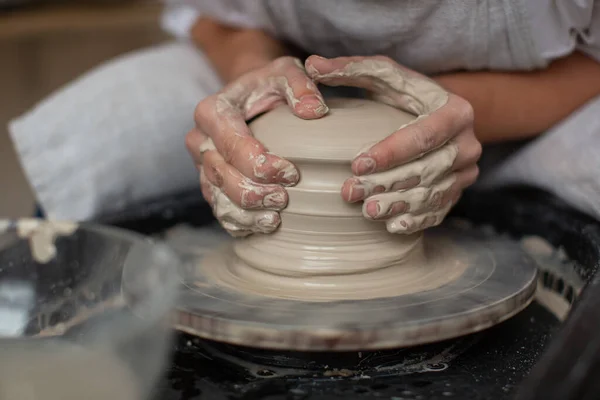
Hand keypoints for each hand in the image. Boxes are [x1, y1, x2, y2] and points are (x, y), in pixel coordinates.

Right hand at [186, 56, 327, 236]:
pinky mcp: (209, 183)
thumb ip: (300, 85)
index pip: (233, 145)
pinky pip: (218, 210)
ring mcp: (202, 165)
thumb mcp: (285, 72)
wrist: (248, 98)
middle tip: (283, 199)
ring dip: (245, 214)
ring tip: (274, 219)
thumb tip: (314, 110)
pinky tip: (261, 226)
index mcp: (212, 111)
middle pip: (221, 176)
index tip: (293, 174)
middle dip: (252, 193)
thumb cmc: (268, 85)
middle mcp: (200, 140)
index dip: (261, 166)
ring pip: (217, 198)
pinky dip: (238, 222)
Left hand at [306, 55, 481, 233]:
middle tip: (351, 191)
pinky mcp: (457, 192)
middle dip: (387, 183)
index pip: (424, 135)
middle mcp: (468, 144)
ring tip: (367, 211)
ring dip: (397, 205)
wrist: (437, 116)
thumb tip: (312, 65)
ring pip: (432, 194)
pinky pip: (439, 211)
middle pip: (427, 169)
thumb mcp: (383, 76)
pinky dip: (416, 220)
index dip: (391, 152)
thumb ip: (350, 70)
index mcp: (455, 111)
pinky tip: (392, 226)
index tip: (357, 164)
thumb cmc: (405, 94)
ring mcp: (466, 172)